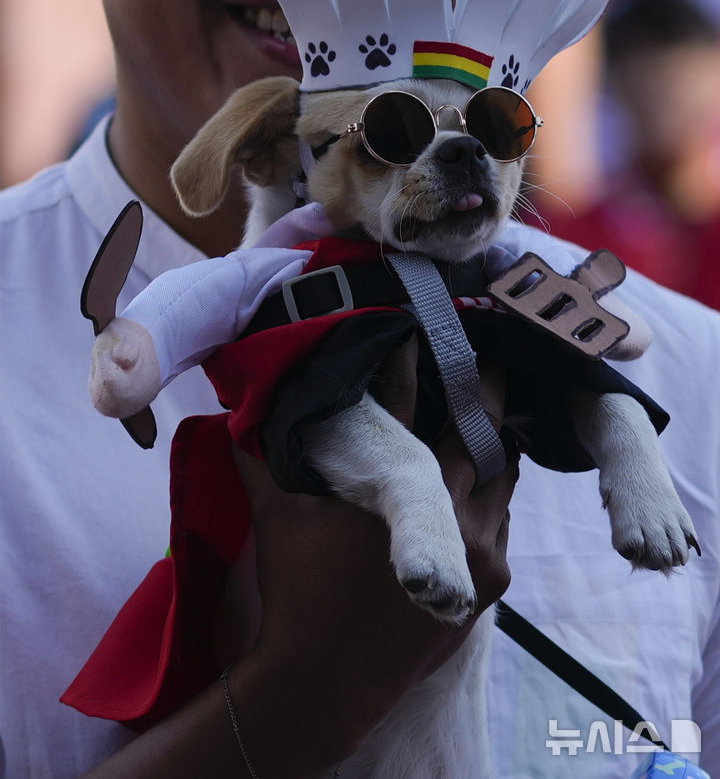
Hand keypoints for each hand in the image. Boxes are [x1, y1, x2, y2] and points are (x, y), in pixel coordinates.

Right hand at [223, 336, 516, 773]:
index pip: (403, 404)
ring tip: (492, 408)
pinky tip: (486, 475)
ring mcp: (479, 551)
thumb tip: (243, 407)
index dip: (410, 362)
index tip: (421, 330)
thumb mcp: (275, 516)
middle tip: (486, 357)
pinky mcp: (490, 583)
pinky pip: (504, 521)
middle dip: (481, 392)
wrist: (325, 682)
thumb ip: (264, 456)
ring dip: (494, 444)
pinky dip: (494, 493)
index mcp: (392, 490)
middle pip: (478, 433)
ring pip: (502, 477)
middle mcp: (448, 515)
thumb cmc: (297, 591)